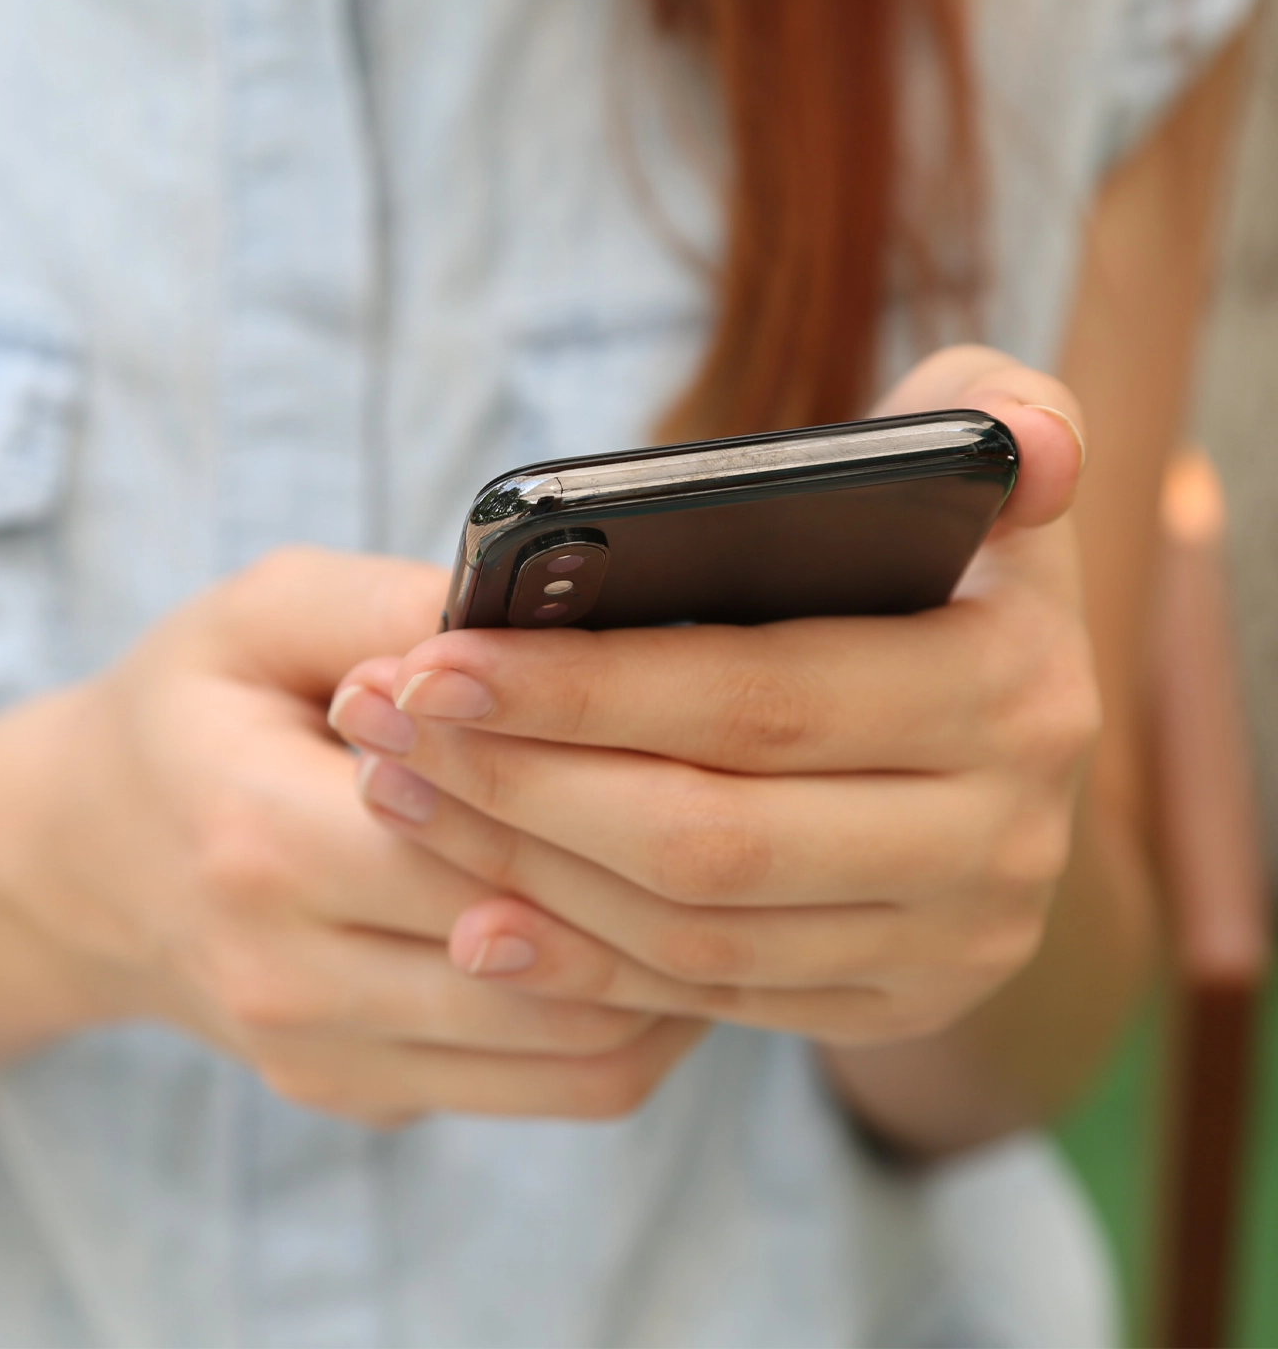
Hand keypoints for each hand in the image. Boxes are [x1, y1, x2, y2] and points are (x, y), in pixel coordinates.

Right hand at [0, 547, 701, 1123]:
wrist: (88, 859)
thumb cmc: (191, 711)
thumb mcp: (262, 613)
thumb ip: (393, 604)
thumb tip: (550, 617)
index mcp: (258, 838)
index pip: (484, 840)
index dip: (604, 785)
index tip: (700, 721)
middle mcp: (288, 977)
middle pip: (551, 958)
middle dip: (666, 881)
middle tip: (758, 799)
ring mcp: (324, 1059)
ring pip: (577, 1053)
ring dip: (676, 968)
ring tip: (730, 871)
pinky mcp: (361, 1096)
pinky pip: (548, 1088)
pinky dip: (630, 1019)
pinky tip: (659, 932)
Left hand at [328, 348, 1099, 1047]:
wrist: (1001, 737)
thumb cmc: (941, 562)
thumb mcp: (978, 463)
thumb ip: (995, 407)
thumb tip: (1028, 449)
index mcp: (1011, 685)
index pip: (759, 697)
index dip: (584, 687)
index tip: (432, 659)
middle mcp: (1002, 836)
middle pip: (707, 833)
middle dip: (519, 782)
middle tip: (382, 723)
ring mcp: (952, 940)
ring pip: (693, 927)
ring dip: (523, 868)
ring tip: (399, 791)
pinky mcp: (892, 1002)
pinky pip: (711, 999)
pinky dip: (583, 962)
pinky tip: (475, 916)